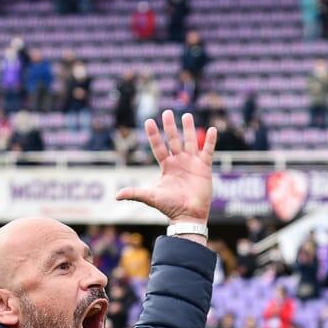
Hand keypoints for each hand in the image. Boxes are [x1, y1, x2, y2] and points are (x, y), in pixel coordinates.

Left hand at [116, 110, 216, 228]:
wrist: (188, 215)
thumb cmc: (170, 206)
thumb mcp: (151, 197)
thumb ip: (134, 193)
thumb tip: (115, 196)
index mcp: (166, 166)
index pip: (158, 146)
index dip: (154, 134)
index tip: (148, 121)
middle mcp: (179, 162)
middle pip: (174, 140)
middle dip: (170, 126)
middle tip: (167, 112)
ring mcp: (192, 163)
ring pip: (190, 142)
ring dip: (188, 129)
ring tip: (186, 115)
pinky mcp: (204, 168)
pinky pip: (208, 151)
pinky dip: (210, 141)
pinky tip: (212, 130)